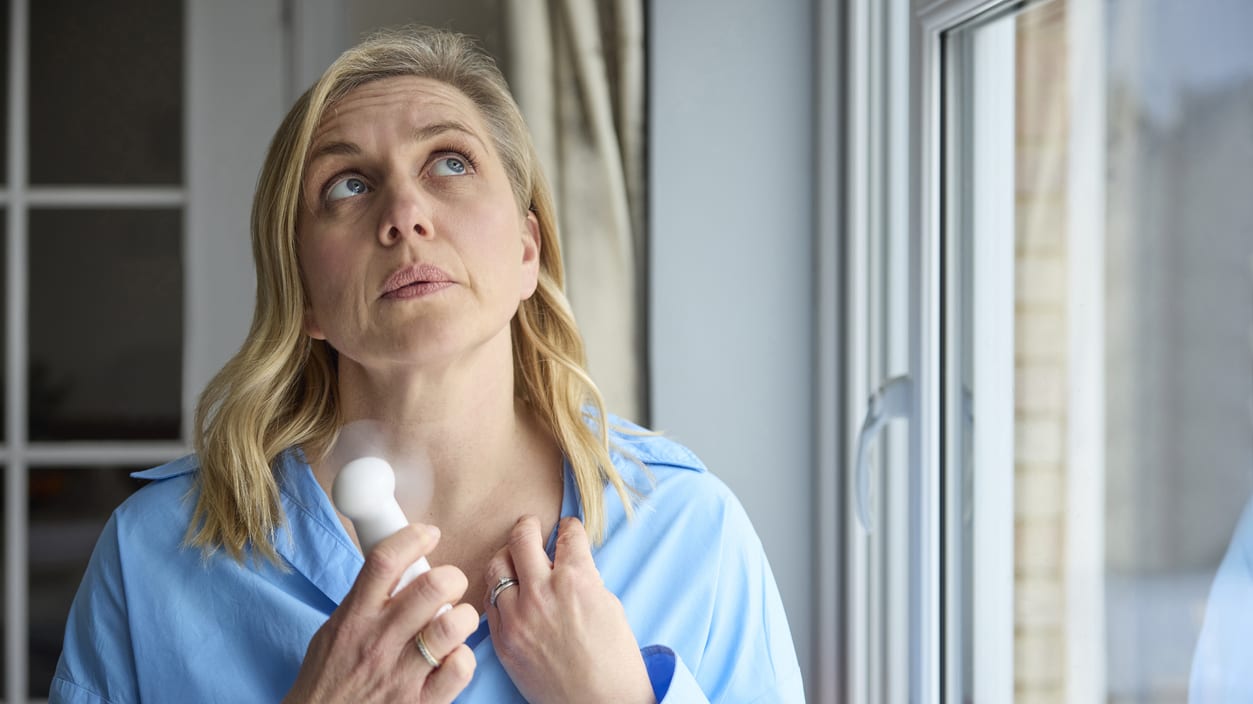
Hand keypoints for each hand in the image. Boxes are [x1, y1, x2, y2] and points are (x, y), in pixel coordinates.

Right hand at [284, 524, 478, 703]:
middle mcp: (379, 640)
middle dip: (451, 577)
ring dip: (464, 616)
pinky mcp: (421, 702)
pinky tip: (452, 658)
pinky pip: (460, 668)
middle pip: (431, 587)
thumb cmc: (328, 679)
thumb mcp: (335, 630)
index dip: (413, 538)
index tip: (428, 534)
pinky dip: (464, 658)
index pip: (385, 561)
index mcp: (356, 617)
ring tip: (456, 621)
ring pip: (453, 625)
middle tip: (449, 587)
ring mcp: (402, 673)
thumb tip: (399, 567)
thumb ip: (365, 600)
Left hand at [485, 516, 654, 703]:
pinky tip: (508, 591)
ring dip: (507, 556)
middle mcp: (543, 592)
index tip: (568, 527)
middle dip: (528, 526)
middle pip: (522, 538)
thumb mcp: (608, 606)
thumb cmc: (614, 659)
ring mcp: (518, 616)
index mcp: (577, 580)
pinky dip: (499, 591)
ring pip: (497, 565)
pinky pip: (490, 602)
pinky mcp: (503, 639)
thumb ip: (584, 579)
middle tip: (530, 525)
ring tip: (514, 557)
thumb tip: (567, 564)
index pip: (567, 534)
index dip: (569, 527)